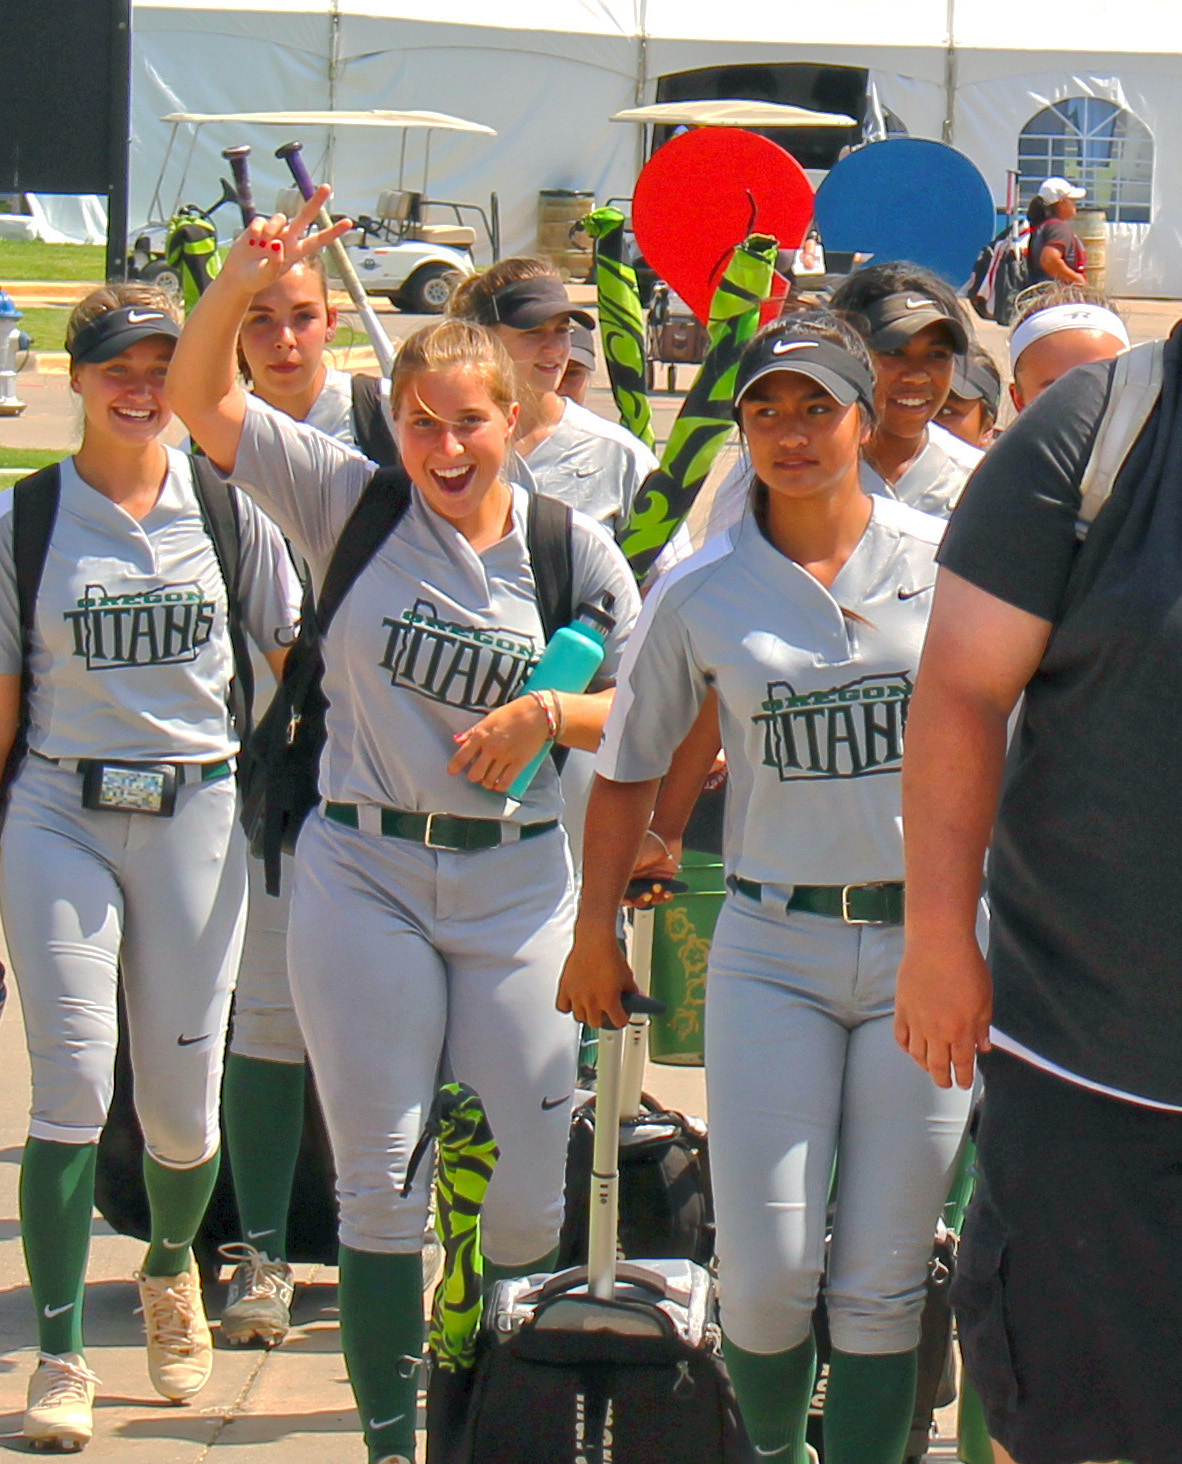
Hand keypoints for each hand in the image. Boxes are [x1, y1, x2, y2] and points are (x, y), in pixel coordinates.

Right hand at [218, 186, 352, 296]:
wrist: (239, 276)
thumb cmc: (256, 279)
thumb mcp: (267, 276)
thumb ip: (274, 262)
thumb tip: (277, 244)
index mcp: (296, 252)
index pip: (318, 241)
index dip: (332, 232)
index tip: (348, 223)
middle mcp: (289, 239)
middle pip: (305, 216)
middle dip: (316, 201)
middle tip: (327, 187)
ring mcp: (275, 231)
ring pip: (280, 218)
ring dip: (273, 228)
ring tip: (261, 244)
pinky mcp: (259, 226)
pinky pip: (261, 221)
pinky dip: (257, 230)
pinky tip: (252, 240)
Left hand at [448, 694, 549, 793]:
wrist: (538, 714)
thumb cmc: (513, 713)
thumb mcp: (489, 718)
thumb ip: (473, 732)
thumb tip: (458, 741)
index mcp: (481, 735)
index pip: (461, 757)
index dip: (454, 767)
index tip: (452, 771)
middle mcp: (491, 748)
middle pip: (474, 774)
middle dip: (474, 776)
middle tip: (477, 772)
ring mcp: (505, 757)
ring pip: (489, 781)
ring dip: (487, 782)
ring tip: (488, 779)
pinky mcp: (519, 763)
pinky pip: (505, 783)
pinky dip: (500, 787)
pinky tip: (499, 785)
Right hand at [557, 930, 636, 1030]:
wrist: (595, 940)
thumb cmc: (610, 955)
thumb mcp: (627, 976)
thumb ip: (633, 991)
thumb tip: (640, 998)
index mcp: (609, 1000)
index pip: (618, 1022)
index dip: (622, 1019)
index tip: (621, 1015)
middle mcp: (591, 1001)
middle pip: (596, 1024)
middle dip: (602, 1018)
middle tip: (605, 1010)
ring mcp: (577, 996)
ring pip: (579, 1017)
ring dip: (586, 1013)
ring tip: (591, 1004)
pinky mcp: (565, 987)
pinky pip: (562, 1006)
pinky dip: (568, 1006)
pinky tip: (574, 1001)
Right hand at [623, 828, 682, 907]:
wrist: (665, 835)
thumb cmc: (645, 844)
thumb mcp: (629, 859)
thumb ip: (620, 874)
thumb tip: (611, 889)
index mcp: (627, 876)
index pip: (622, 894)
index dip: (625, 900)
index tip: (628, 900)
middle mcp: (638, 881)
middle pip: (637, 900)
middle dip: (641, 901)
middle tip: (646, 895)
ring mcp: (651, 882)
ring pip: (652, 900)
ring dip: (655, 898)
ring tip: (657, 886)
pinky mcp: (666, 881)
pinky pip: (665, 896)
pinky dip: (666, 897)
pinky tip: (668, 892)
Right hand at [894, 938, 992, 1090]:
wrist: (938, 944)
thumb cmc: (966, 966)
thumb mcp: (985, 999)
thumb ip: (982, 1027)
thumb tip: (982, 1047)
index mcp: (962, 1030)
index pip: (962, 1063)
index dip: (963, 1076)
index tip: (963, 1083)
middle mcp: (938, 1031)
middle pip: (938, 1065)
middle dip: (943, 1078)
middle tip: (946, 1083)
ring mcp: (917, 1021)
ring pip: (917, 1055)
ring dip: (924, 1066)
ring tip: (929, 1068)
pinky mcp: (902, 1009)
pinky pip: (901, 1036)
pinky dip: (906, 1047)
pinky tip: (911, 1048)